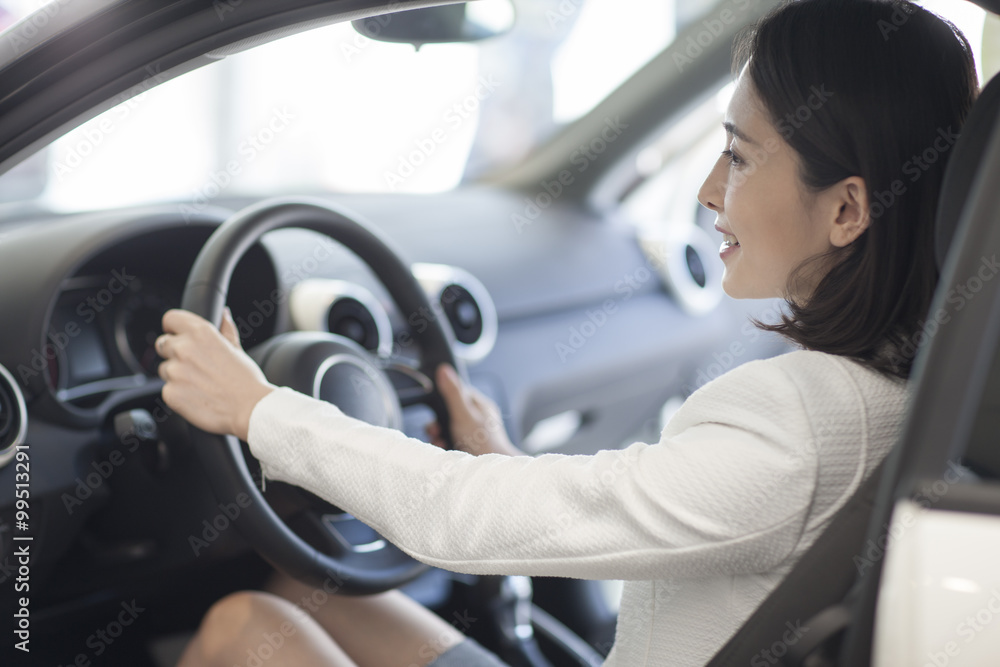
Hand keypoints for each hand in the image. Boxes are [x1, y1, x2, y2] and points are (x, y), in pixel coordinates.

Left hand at [156, 308, 275, 440]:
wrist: (250, 409)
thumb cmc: (247, 380)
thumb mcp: (238, 349)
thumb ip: (226, 329)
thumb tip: (223, 314)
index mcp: (201, 332)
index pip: (170, 319)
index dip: (174, 328)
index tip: (179, 336)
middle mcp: (184, 348)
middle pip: (163, 344)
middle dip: (175, 353)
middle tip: (195, 366)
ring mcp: (175, 371)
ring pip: (165, 369)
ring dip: (176, 375)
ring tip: (200, 384)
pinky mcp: (170, 393)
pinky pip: (167, 389)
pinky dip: (178, 393)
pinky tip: (197, 396)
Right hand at [425, 364, 523, 455]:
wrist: (492, 472)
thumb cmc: (484, 443)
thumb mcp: (464, 414)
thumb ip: (453, 393)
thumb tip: (444, 369)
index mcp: (479, 405)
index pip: (457, 392)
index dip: (443, 399)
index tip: (435, 409)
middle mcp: (477, 418)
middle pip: (449, 412)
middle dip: (437, 422)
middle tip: (434, 430)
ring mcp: (473, 433)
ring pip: (448, 428)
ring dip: (438, 435)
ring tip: (438, 441)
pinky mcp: (468, 447)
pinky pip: (450, 442)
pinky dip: (444, 445)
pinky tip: (443, 449)